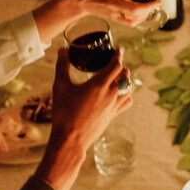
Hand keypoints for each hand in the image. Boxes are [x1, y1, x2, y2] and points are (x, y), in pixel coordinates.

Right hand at [36, 48, 132, 189]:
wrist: (70, 139)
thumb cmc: (64, 113)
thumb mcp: (60, 86)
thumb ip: (62, 66)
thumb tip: (62, 50)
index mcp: (99, 85)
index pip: (116, 65)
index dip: (118, 56)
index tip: (119, 50)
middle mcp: (110, 94)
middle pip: (125, 75)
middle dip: (121, 67)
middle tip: (114, 62)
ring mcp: (113, 106)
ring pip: (129, 89)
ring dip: (126, 80)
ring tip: (118, 77)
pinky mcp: (113, 116)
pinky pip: (126, 102)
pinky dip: (126, 95)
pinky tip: (119, 93)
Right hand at [72, 0, 153, 26]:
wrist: (78, 0)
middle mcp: (114, 3)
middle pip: (135, 9)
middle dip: (149, 7)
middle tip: (158, 1)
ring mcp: (114, 12)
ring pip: (133, 18)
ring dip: (145, 14)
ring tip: (151, 7)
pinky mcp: (113, 18)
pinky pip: (128, 23)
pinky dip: (138, 20)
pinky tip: (142, 14)